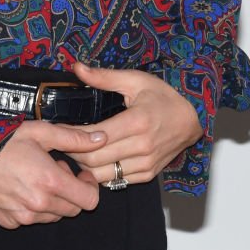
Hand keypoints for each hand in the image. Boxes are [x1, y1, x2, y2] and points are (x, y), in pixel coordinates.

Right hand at [0, 120, 104, 228]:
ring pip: (54, 215)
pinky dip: (34, 206)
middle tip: (56, 169)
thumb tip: (101, 139)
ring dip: (54, 199)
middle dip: (71, 190)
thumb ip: (74, 138)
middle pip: (74, 209)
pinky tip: (22, 185)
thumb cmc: (3, 139)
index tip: (81, 173)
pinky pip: (33, 219)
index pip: (90, 201)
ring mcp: (23, 216)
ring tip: (37, 175)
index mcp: (50, 182)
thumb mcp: (40, 131)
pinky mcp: (10, 221)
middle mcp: (39, 204)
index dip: (90, 186)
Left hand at [63, 63, 202, 184]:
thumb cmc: (162, 96)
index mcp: (137, 122)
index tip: (57, 128)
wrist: (191, 118)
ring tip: (72, 149)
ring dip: (83, 165)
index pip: (94, 137)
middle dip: (72, 150)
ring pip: (101, 175)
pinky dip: (99, 173)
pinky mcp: (146, 175)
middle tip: (60, 140)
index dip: (71, 134)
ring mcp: (145, 164)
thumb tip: (77, 67)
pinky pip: (115, 181)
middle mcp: (142, 147)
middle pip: (94, 159)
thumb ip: (104, 76)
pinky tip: (91, 160)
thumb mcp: (135, 79)